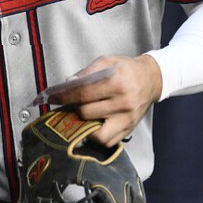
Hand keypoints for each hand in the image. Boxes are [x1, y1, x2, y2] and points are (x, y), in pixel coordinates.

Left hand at [40, 55, 161, 146]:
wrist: (151, 79)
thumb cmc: (127, 69)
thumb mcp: (107, 61)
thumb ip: (86, 72)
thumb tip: (67, 84)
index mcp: (117, 82)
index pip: (83, 93)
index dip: (63, 97)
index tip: (50, 98)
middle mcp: (124, 102)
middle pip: (87, 113)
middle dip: (74, 108)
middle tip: (71, 103)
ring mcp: (127, 119)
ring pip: (97, 134)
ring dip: (84, 126)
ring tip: (83, 116)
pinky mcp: (129, 129)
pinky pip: (108, 142)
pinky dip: (96, 136)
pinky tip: (93, 124)